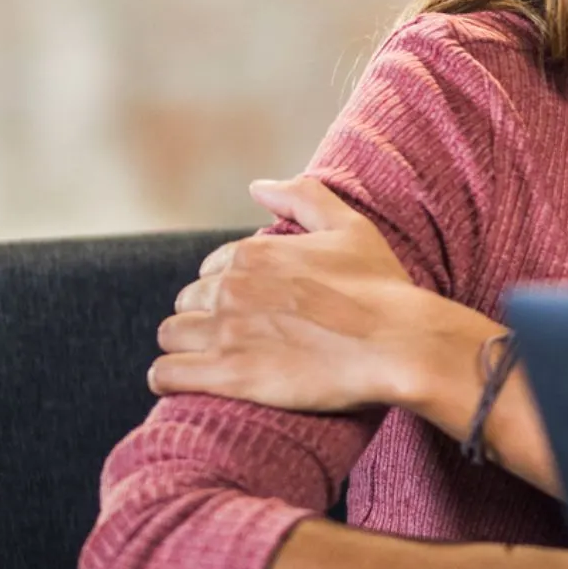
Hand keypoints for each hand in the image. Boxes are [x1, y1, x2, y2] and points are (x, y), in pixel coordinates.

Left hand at [152, 176, 484, 422]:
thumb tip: (258, 186)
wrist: (400, 344)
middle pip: (188, 303)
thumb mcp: (350, 228)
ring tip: (208, 362)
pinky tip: (182, 382)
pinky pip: (167, 374)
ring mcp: (227, 333)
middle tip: (238, 339)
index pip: (211, 270)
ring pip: (171, 336)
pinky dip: (168, 377)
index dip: (229, 289)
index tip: (252, 309)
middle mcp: (231, 288)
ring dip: (184, 347)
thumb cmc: (381, 288)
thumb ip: (302, 197)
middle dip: (205, 318)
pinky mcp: (229, 375)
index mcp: (253, 253)